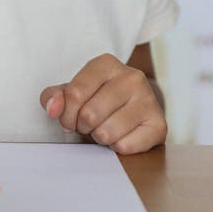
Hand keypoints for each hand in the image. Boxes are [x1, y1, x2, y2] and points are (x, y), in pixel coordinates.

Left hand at [40, 53, 166, 153]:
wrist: (135, 109)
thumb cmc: (98, 100)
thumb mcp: (73, 93)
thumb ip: (54, 97)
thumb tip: (53, 108)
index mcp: (107, 63)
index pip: (74, 94)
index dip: (66, 114)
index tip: (69, 117)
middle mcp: (132, 77)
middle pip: (89, 115)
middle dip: (82, 127)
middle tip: (89, 124)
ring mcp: (149, 99)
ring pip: (106, 133)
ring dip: (99, 138)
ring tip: (105, 128)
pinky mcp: (159, 125)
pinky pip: (125, 147)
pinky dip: (117, 148)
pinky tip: (122, 136)